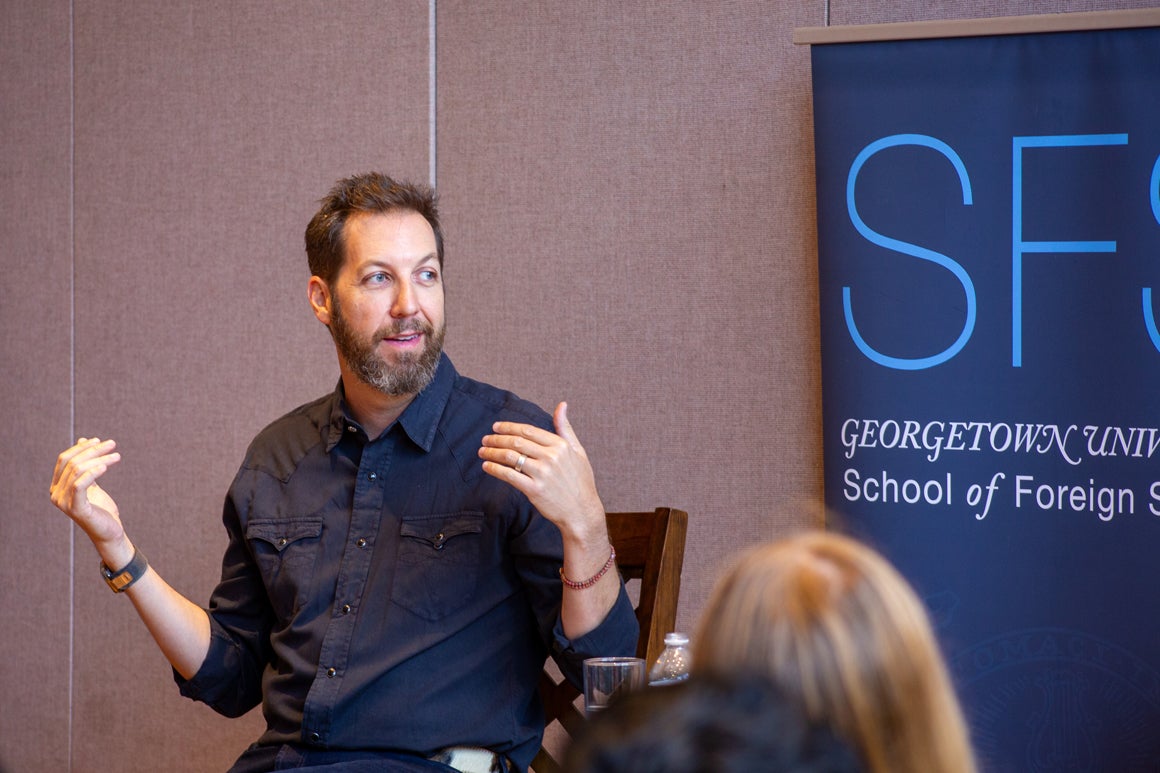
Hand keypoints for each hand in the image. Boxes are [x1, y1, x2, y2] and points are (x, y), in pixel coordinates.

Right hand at [49, 437, 126, 548]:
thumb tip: (83, 440)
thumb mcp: (93, 482)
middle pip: (72, 463)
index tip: (99, 440)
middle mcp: (56, 493)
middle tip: (112, 444)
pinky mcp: (76, 509)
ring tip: (116, 456)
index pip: (64, 459)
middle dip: (93, 451)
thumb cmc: (101, 508)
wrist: (109, 532)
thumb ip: (85, 464)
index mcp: (57, 486)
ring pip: (78, 471)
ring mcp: (63, 502)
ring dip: (99, 459)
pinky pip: (80, 485)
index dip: (81, 448)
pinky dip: (92, 473)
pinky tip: (105, 466)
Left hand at [479, 402, 606, 543]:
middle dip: (497, 439)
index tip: (496, 427)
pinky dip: (495, 469)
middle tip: (485, 439)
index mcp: (560, 445)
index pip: (528, 431)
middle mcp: (551, 457)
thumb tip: (562, 405)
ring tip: (482, 451)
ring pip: (510, 457)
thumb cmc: (580, 481)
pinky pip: (509, 475)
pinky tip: (487, 466)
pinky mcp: (534, 490)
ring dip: (492, 452)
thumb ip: (566, 428)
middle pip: (517, 442)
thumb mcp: (578, 451)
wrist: (582, 511)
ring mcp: (542, 474)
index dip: (509, 427)